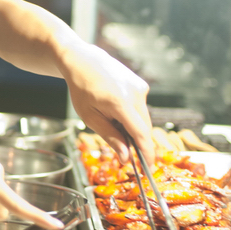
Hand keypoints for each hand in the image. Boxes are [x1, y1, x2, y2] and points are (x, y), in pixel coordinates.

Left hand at [62, 43, 153, 164]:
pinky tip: (116, 108)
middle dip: (137, 142)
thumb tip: (126, 158)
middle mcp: (135, 93)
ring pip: (144, 118)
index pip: (141, 134)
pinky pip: (141, 107)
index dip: (147, 153)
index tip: (148, 168)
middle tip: (124, 150)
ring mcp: (140, 87)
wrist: (83, 61)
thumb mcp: (90, 117)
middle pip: (145, 128)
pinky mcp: (141, 84)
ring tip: (111, 119)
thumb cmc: (82, 89)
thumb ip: (110, 137)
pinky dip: (133, 114)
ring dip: (133, 127)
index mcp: (120, 102)